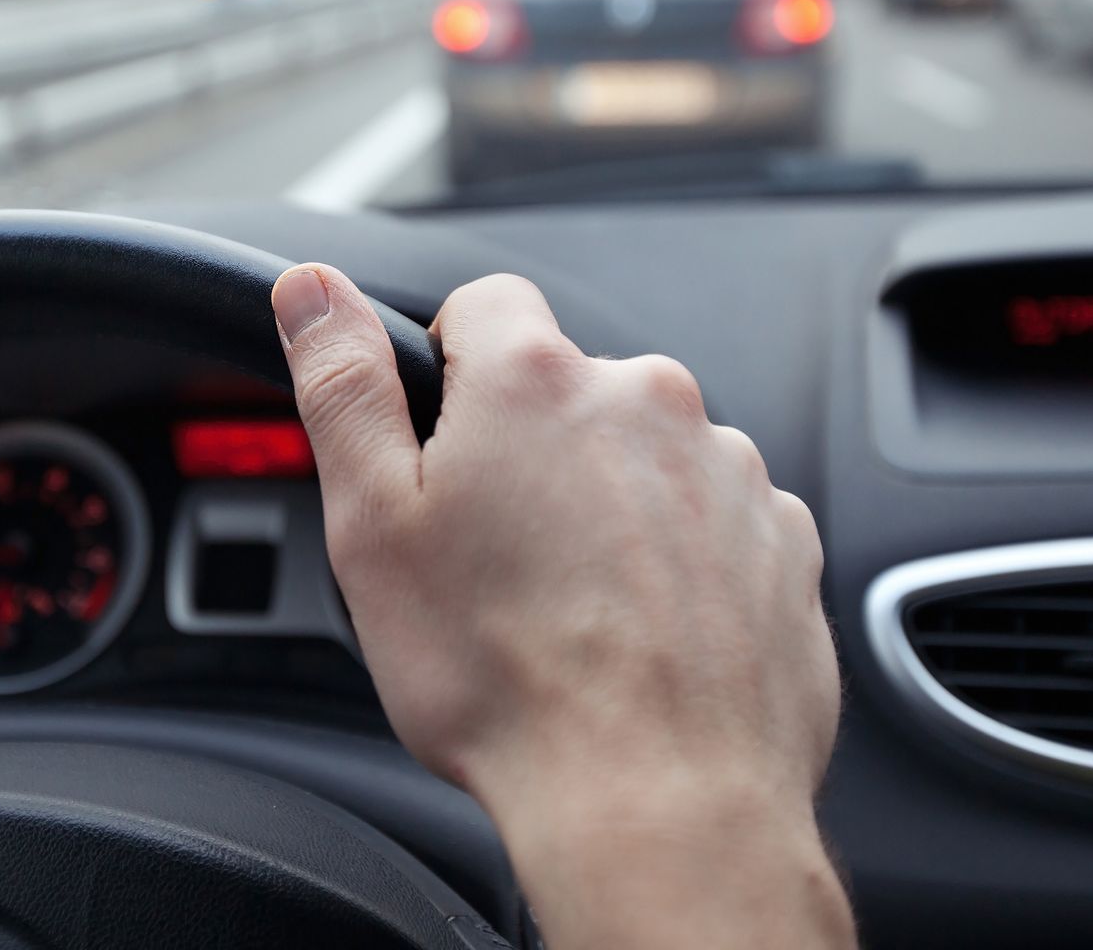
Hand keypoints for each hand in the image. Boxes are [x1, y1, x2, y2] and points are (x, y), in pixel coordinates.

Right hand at [272, 266, 849, 949]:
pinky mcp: (782, 540)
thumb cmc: (506, 680)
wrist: (658, 803)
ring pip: (643, 457)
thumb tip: (310, 289)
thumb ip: (342, 385)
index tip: (441, 447)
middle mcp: (647, 401)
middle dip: (529, 452)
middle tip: (494, 557)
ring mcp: (728, 469)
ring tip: (572, 612)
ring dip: (608, 506)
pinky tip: (640, 635)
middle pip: (567, 388)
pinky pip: (714, 522)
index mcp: (535, 381)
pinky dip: (679, 561)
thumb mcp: (373, 524)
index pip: (483, 304)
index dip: (447, 369)